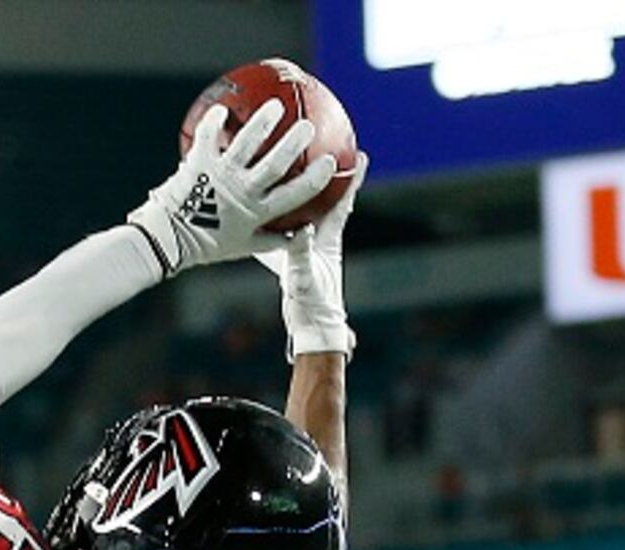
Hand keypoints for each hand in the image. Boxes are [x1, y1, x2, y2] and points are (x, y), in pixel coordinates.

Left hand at [125, 99, 341, 277]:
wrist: (167, 240)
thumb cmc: (206, 245)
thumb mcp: (242, 247)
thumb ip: (271, 240)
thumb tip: (298, 236)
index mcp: (256, 212)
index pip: (294, 195)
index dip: (315, 179)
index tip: (330, 163)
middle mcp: (242, 192)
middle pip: (275, 163)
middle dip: (294, 143)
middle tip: (308, 126)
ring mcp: (221, 176)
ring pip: (246, 144)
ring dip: (262, 122)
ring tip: (275, 105)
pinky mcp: (199, 164)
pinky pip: (209, 136)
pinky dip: (214, 121)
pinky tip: (223, 107)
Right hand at [259, 145, 363, 356]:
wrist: (310, 325)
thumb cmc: (314, 304)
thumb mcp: (306, 278)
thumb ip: (302, 255)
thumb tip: (301, 232)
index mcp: (328, 238)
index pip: (343, 202)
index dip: (353, 179)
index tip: (361, 155)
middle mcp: (319, 236)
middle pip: (325, 198)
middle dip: (328, 174)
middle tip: (328, 150)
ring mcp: (306, 244)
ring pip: (303, 209)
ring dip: (300, 190)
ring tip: (293, 167)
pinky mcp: (292, 253)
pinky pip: (283, 226)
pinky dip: (277, 213)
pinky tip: (263, 203)